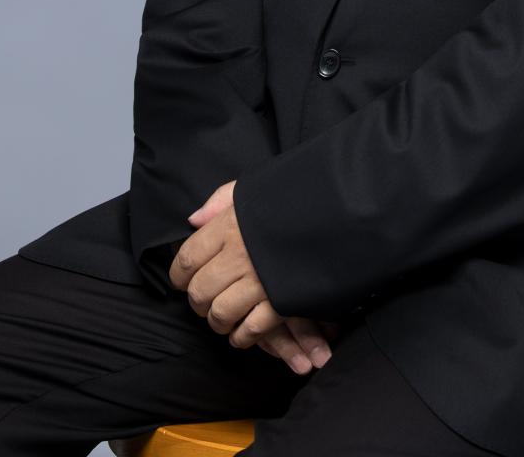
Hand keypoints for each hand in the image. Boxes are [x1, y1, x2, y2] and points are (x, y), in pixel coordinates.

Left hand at [171, 181, 336, 374]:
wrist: (342, 212)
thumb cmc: (292, 198)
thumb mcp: (254, 188)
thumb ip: (220, 200)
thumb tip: (192, 220)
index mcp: (230, 225)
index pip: (188, 258)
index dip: (180, 274)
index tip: (184, 279)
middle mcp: (240, 254)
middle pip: (200, 291)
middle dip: (197, 302)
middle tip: (203, 302)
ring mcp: (260, 281)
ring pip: (221, 314)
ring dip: (218, 321)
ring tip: (223, 318)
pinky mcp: (282, 303)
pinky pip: (250, 330)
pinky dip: (242, 336)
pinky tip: (242, 332)